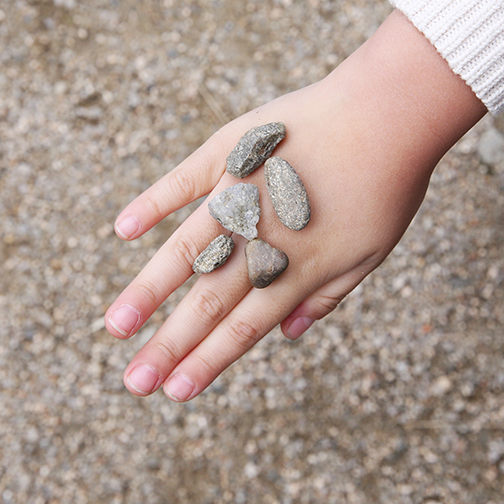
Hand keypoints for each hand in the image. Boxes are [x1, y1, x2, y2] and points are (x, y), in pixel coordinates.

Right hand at [104, 10, 485, 400]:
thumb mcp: (372, 252)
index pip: (243, 329)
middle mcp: (261, 238)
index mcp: (296, 269)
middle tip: (131, 383)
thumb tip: (289, 335)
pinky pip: (183, 180)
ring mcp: (240, 194)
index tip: (173, 393)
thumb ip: (326, 295)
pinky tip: (123, 229)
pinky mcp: (230, 151)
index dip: (206, 363)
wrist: (389, 111)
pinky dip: (153, 204)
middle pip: (207, 302)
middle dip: (167, 346)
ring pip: (186, 251)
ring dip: (148, 292)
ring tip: (114, 326)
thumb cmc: (388, 184)